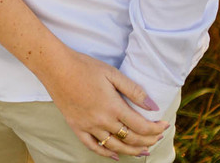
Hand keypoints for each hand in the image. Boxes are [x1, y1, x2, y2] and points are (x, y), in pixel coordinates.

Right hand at [41, 49, 169, 158]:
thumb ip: (134, 90)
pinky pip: (92, 146)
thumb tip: (153, 106)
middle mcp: (102, 121)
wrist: (55, 67)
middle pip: (131, 139)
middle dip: (148, 140)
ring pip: (114, 147)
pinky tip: (115, 156)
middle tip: (157, 138)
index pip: (141, 126)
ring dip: (131, 151)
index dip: (156, 129)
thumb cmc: (84, 66)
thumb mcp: (112, 73)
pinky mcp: (76, 127)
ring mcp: (88, 126)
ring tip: (143, 150)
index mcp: (113, 106)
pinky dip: (105, 154)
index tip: (164, 125)